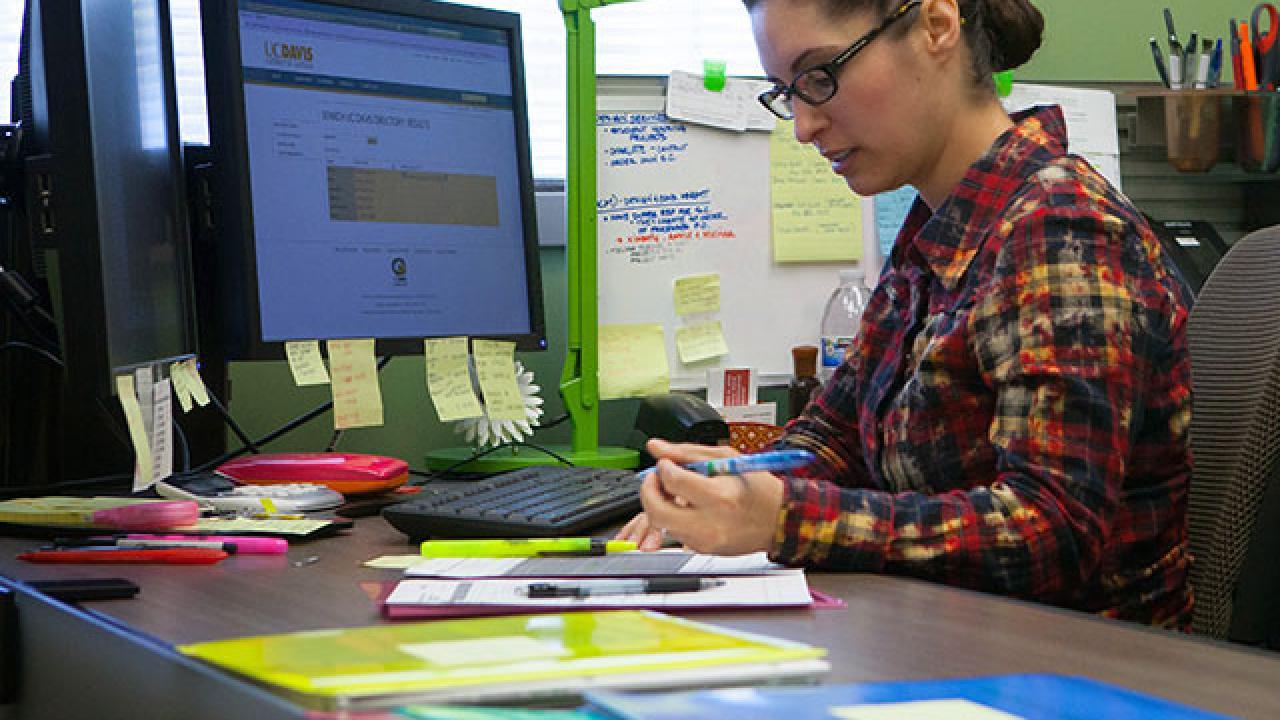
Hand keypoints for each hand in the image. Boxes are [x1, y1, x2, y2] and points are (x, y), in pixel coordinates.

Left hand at [638, 439, 783, 555]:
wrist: (779, 520)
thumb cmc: (758, 488)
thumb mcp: (726, 458)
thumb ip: (686, 452)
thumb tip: (656, 447)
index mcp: (718, 495)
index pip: (672, 480)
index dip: (663, 467)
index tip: (667, 463)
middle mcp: (709, 522)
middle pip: (657, 511)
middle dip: (648, 491)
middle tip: (655, 479)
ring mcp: (705, 540)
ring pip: (662, 524)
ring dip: (659, 504)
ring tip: (673, 491)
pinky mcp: (703, 549)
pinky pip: (675, 533)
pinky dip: (673, 517)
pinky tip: (685, 506)